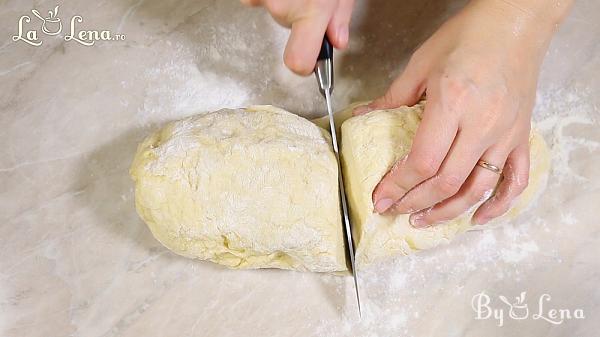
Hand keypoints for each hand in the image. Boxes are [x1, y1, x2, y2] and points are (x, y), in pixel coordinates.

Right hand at [240, 0, 353, 74]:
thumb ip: (340, 15)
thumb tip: (337, 41)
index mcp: (311, 11)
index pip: (298, 62)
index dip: (304, 66)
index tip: (310, 62)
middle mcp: (283, 7)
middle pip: (288, 28)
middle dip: (300, 16)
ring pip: (276, 10)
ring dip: (286, 1)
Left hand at [354, 0, 570, 225]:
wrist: (516, 22)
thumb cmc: (469, 36)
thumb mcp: (422, 63)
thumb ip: (392, 98)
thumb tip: (363, 119)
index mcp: (453, 104)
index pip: (423, 161)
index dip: (398, 186)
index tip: (381, 198)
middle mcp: (482, 124)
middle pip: (447, 182)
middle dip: (415, 202)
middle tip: (393, 210)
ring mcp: (506, 134)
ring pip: (478, 189)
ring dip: (448, 211)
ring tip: (423, 219)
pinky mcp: (521, 136)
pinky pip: (515, 180)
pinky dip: (498, 205)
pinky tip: (478, 219)